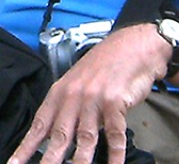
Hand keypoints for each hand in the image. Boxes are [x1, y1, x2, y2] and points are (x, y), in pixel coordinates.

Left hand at [9, 24, 171, 163]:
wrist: (134, 45)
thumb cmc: (107, 63)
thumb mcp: (79, 81)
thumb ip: (67, 107)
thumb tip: (56, 136)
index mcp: (61, 91)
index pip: (40, 124)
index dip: (26, 147)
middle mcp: (75, 95)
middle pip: (60, 136)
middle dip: (51, 159)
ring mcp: (95, 98)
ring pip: (85, 138)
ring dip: (81, 162)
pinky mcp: (115, 101)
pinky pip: (115, 134)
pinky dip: (115, 153)